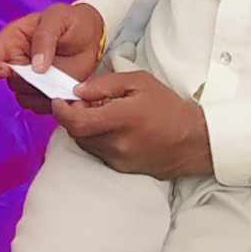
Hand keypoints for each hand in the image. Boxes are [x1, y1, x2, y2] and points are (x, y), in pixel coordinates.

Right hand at [0, 2, 105, 113]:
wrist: (93, 36)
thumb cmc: (70, 20)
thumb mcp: (57, 18)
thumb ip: (44, 38)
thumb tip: (36, 68)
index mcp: (11, 41)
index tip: (7, 71)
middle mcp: (17, 63)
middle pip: (9, 82)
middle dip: (28, 81)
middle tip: (51, 71)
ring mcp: (31, 81)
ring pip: (24, 97)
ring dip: (42, 93)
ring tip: (62, 78)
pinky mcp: (46, 94)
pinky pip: (41, 107)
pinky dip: (53, 102)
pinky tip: (66, 88)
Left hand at [52, 70, 213, 179]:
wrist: (192, 140)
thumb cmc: (167, 106)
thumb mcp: (140, 82)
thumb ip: (106, 84)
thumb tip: (78, 91)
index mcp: (122, 119)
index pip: (78, 121)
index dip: (62, 111)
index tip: (58, 99)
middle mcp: (117, 144)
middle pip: (77, 133)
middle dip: (72, 116)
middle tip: (82, 102)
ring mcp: (118, 160)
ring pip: (85, 143)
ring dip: (83, 128)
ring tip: (99, 113)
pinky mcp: (121, 169)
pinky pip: (97, 152)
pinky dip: (94, 138)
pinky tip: (109, 127)